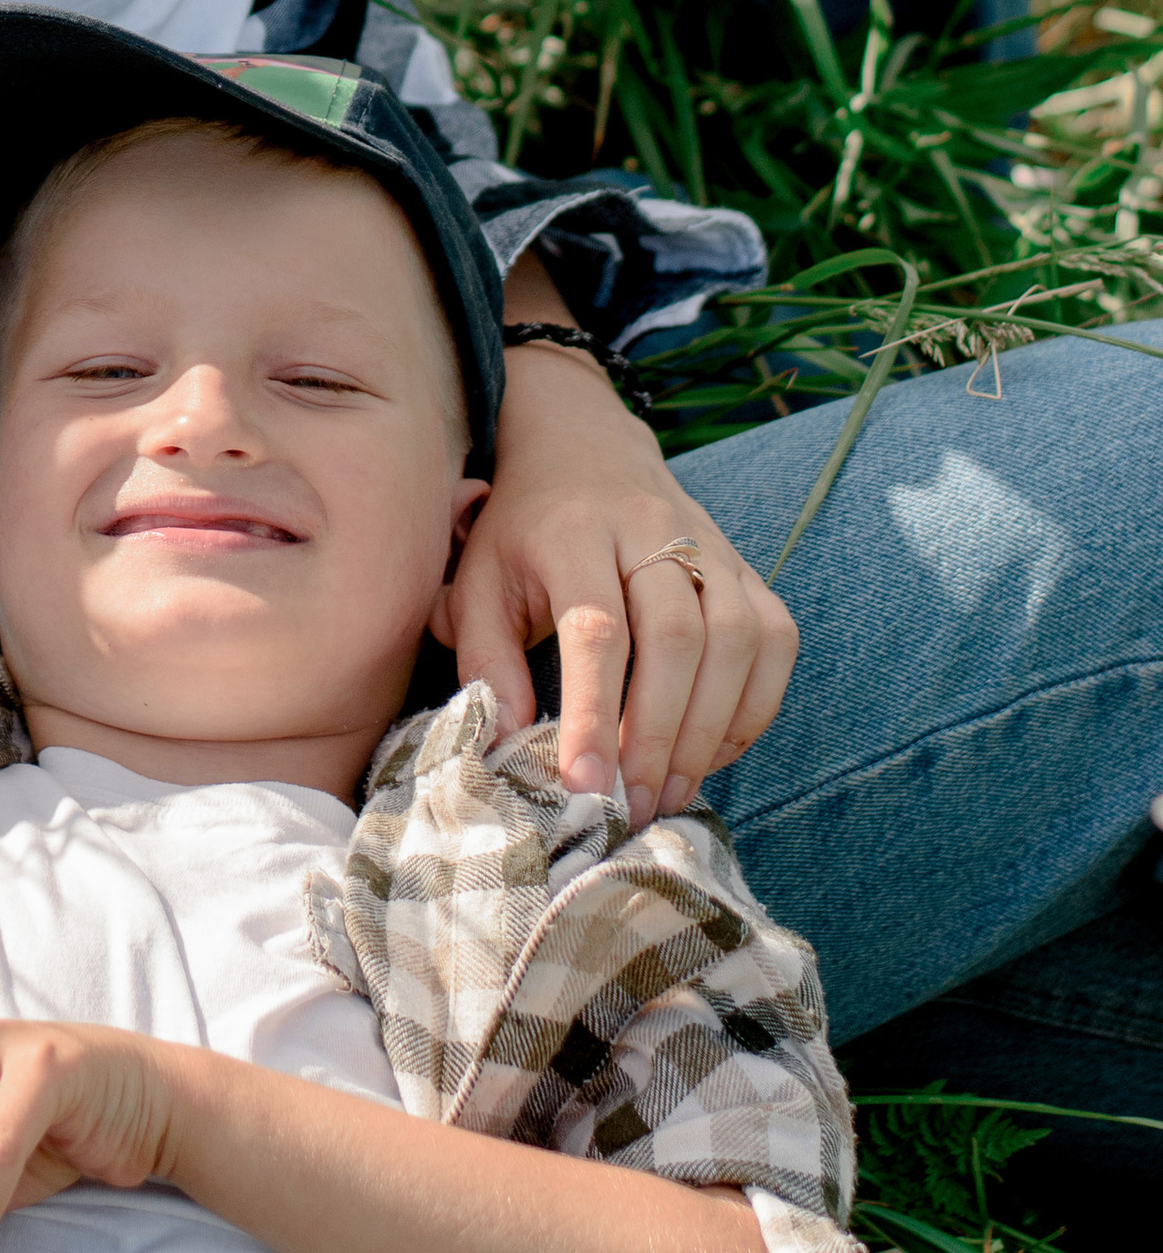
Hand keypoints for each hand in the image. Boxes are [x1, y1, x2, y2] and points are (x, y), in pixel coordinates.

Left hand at [450, 341, 797, 824]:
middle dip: (657, 735)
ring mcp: (709, 544)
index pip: (596, 628)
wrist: (583, 447)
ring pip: (735, 639)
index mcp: (573, 532)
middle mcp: (650, 529)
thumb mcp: (478, 581)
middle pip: (675, 637)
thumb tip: (506, 742)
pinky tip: (714, 751)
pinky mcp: (746, 565)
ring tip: (669, 790)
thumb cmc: (523, 531)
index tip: (583, 786)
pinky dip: (754, 706)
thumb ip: (485, 658)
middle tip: (632, 805)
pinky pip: (775, 640)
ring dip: (709, 730)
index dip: (592, 713)